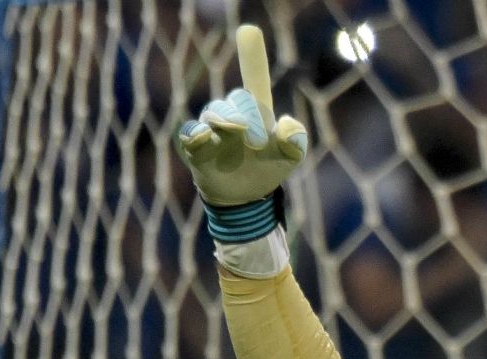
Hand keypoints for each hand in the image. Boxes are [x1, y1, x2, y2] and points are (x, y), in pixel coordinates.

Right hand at [176, 25, 308, 239]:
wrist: (246, 198)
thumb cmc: (268, 170)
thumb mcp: (290, 157)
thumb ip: (296, 140)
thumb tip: (284, 123)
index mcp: (257, 113)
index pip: (255, 82)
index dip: (252, 57)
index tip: (249, 31)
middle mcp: (234, 116)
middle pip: (237, 98)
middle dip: (249, 115)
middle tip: (258, 141)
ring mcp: (213, 131)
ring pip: (214, 111)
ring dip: (228, 121)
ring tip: (239, 139)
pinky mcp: (197, 149)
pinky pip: (190, 131)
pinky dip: (198, 132)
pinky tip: (209, 136)